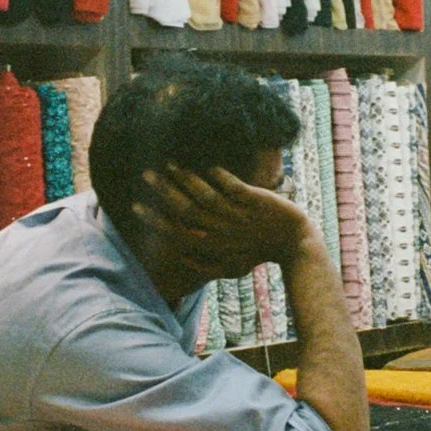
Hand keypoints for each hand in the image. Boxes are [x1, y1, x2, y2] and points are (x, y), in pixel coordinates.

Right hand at [133, 166, 311, 275]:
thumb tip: (181, 259)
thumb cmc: (259, 254)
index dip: (154, 220)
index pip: (175, 233)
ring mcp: (239, 216)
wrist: (294, 244)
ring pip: (206, 196)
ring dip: (186, 179)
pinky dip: (220, 175)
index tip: (135, 204)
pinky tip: (206, 162)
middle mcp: (222, 232)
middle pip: (185, 211)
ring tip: (170, 163)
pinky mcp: (256, 201)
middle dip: (163, 192)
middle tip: (146, 174)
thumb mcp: (231, 268)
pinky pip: (234, 187)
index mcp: (213, 247)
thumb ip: (205, 266)